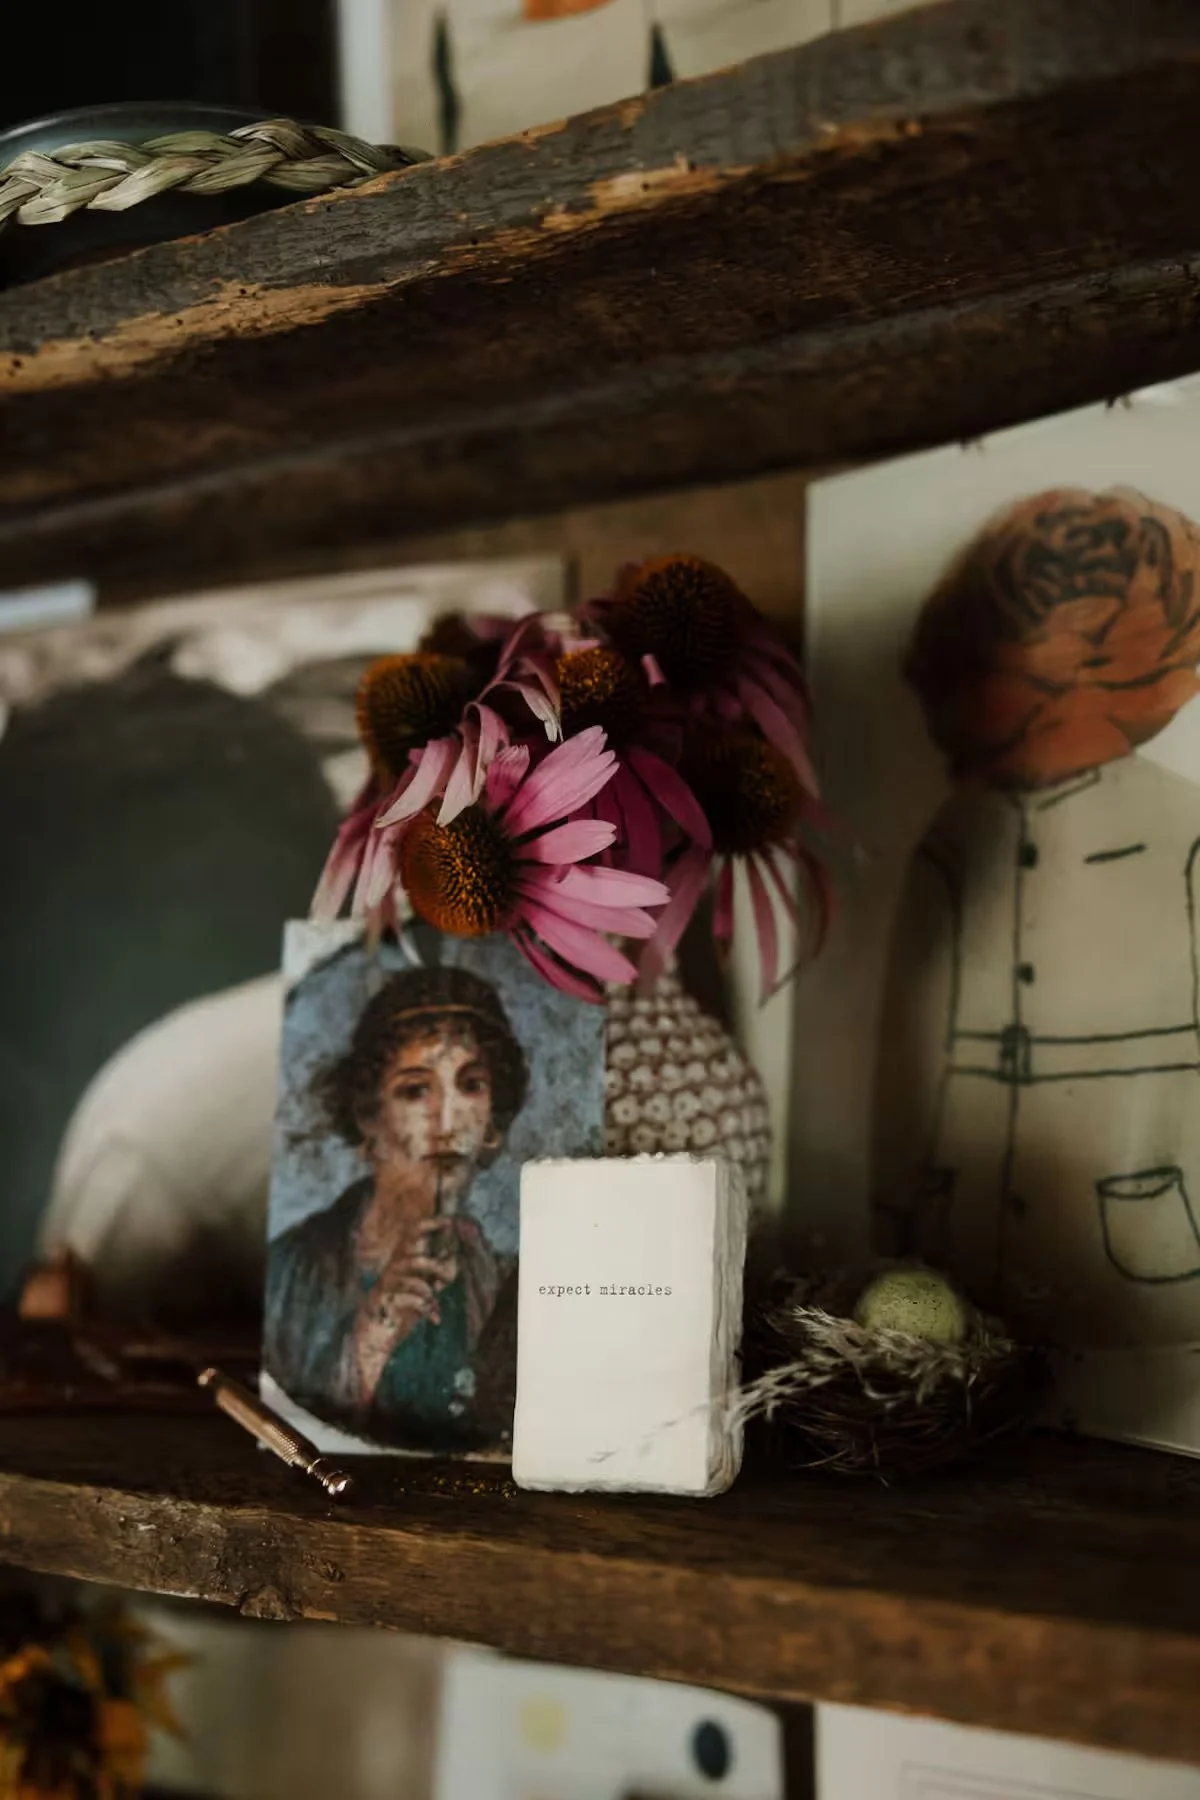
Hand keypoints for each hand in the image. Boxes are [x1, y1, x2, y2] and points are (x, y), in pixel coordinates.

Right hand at [351, 1217, 458, 1403]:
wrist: (373, 1336)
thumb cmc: (400, 1309)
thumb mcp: (421, 1291)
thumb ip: (435, 1276)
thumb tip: (454, 1262)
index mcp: (401, 1260)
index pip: (412, 1234)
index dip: (429, 1225)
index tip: (449, 1222)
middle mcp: (393, 1270)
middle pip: (413, 1257)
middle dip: (435, 1266)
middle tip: (448, 1279)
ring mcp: (387, 1286)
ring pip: (411, 1279)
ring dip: (429, 1290)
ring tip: (437, 1302)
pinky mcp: (385, 1303)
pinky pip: (409, 1300)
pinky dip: (427, 1308)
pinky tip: (435, 1318)